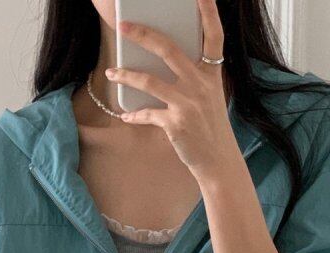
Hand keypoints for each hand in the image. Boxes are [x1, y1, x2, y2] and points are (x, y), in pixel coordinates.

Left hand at [104, 0, 238, 179]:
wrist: (218, 160)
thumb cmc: (211, 127)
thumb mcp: (210, 96)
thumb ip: (193, 77)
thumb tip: (162, 63)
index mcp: (211, 73)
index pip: (214, 35)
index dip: (208, 11)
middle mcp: (200, 84)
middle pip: (168, 49)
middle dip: (142, 34)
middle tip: (123, 25)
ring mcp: (187, 103)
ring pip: (149, 80)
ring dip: (126, 75)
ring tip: (111, 72)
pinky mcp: (175, 123)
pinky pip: (147, 113)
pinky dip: (134, 115)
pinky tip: (125, 115)